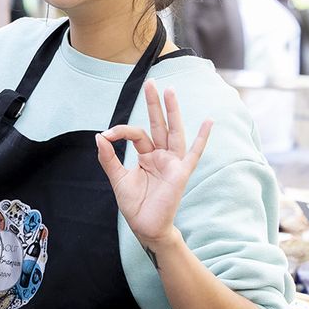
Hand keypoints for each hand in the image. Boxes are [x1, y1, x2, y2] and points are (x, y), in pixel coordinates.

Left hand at [94, 81, 210, 248]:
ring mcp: (172, 163)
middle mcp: (161, 155)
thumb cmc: (134, 204)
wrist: (145, 227)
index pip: (137, 134)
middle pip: (158, 124)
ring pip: (174, 132)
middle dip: (154, 104)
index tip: (107, 134)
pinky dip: (202, 138)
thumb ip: (109, 158)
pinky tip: (209, 122)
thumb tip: (99, 136)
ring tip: (170, 91)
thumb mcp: (117, 178)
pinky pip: (194, 153)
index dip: (121, 131)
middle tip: (152, 82)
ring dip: (172, 112)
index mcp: (146, 155)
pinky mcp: (180, 173)